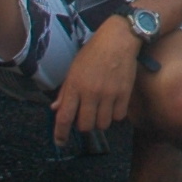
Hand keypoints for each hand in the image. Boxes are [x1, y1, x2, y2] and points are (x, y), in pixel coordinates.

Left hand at [51, 16, 139, 138]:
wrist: (118, 40)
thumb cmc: (93, 53)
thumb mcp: (74, 70)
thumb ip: (65, 91)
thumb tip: (56, 109)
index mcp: (75, 86)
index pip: (64, 117)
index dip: (60, 134)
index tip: (60, 142)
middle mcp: (91, 93)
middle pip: (85, 126)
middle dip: (84, 126)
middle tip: (86, 116)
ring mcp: (109, 94)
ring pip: (103, 124)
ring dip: (100, 121)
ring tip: (100, 111)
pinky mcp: (125, 94)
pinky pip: (119, 117)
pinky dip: (115, 115)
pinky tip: (113, 105)